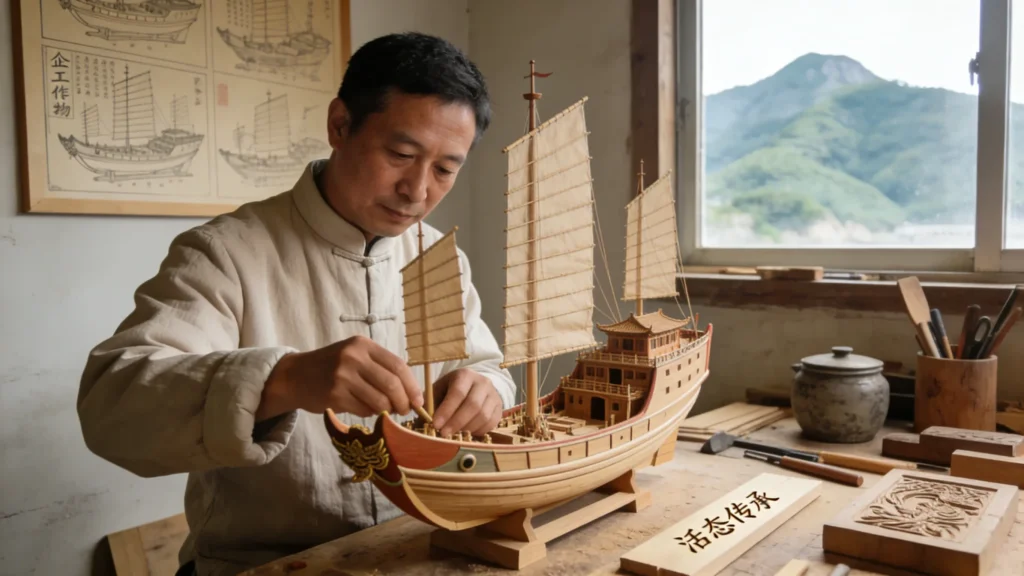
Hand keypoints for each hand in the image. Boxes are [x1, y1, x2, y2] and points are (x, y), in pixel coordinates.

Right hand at [256, 335, 423, 421]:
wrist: (295, 376)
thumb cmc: (331, 367)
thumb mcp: (355, 356)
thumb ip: (380, 368)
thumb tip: (410, 392)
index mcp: (363, 345)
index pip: (398, 365)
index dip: (412, 385)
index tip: (418, 399)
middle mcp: (353, 357)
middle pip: (391, 384)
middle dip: (403, 401)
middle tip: (405, 410)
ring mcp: (343, 376)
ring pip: (380, 400)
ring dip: (388, 410)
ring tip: (386, 411)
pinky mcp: (334, 395)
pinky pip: (364, 409)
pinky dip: (370, 413)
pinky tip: (365, 409)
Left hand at [430, 368, 502, 436]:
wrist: (474, 388)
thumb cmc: (451, 391)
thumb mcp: (439, 391)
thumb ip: (429, 403)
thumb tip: (421, 420)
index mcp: (465, 375)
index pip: (458, 392)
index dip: (446, 410)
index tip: (435, 424)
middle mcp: (483, 382)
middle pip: (473, 405)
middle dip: (456, 422)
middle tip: (443, 434)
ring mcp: (494, 395)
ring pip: (483, 416)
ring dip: (466, 429)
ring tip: (454, 435)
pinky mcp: (499, 408)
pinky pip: (491, 423)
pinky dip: (478, 431)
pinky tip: (466, 433)